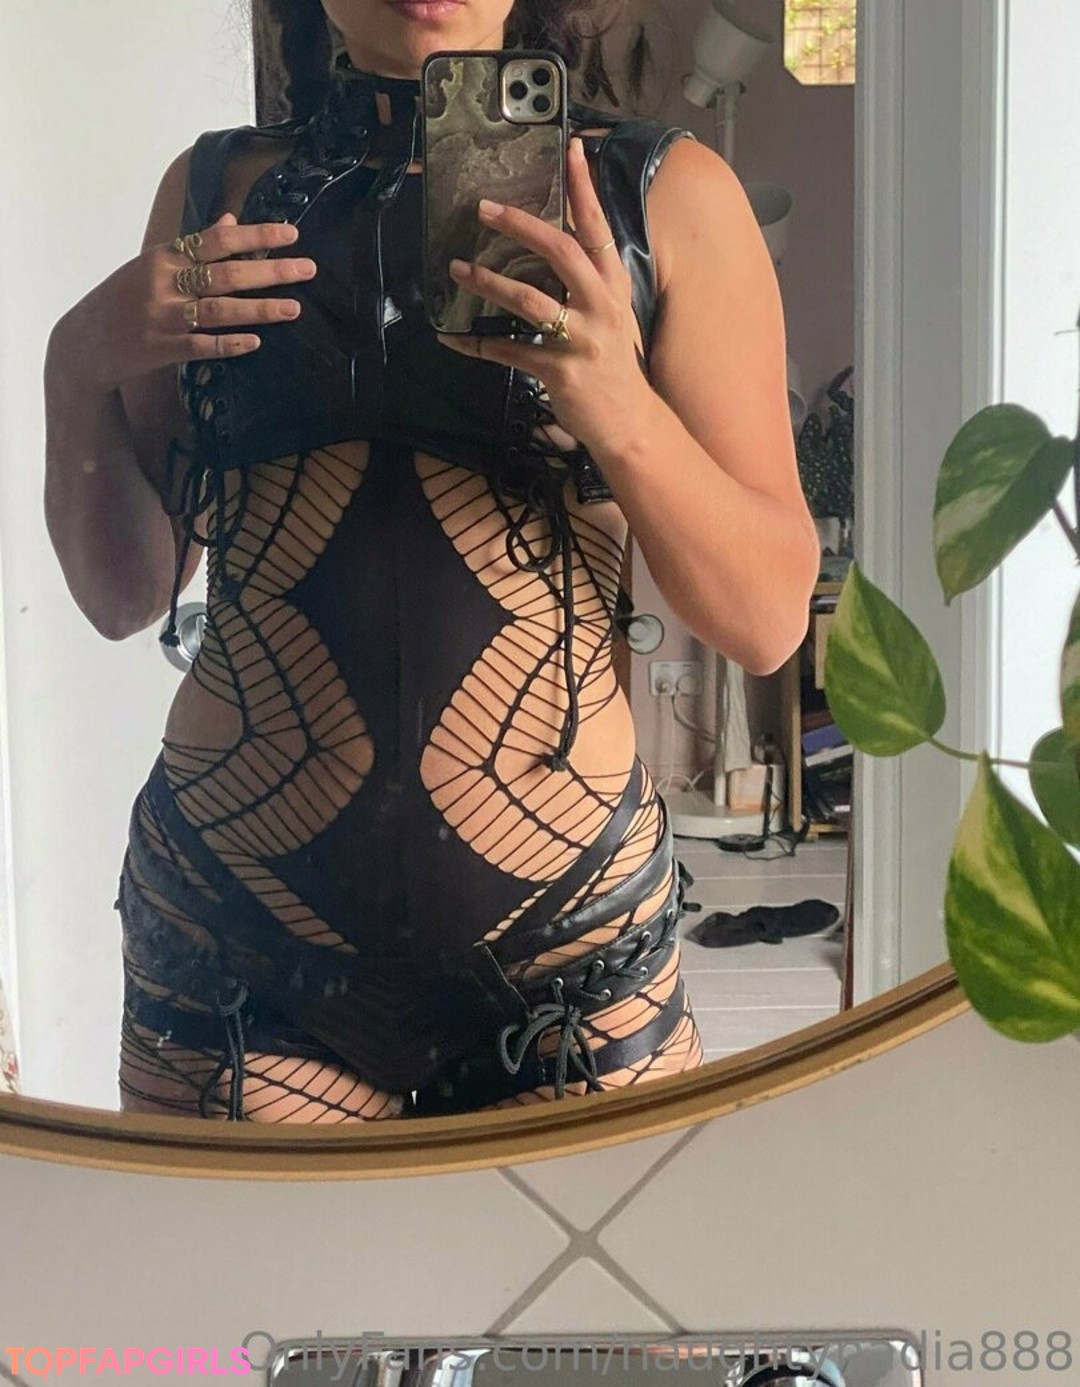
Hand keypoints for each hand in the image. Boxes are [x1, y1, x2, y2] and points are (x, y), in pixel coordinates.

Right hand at [71, 213, 317, 391]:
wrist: (83, 343)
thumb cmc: (123, 300)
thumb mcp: (152, 266)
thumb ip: (193, 248)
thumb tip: (230, 222)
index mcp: (164, 256)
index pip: (217, 240)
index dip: (255, 236)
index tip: (291, 234)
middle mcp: (164, 282)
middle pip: (226, 274)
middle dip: (270, 271)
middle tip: (307, 269)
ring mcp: (163, 316)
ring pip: (220, 310)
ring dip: (260, 309)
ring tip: (294, 309)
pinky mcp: (161, 348)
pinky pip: (202, 346)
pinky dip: (229, 343)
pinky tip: (255, 342)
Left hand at [434, 137, 654, 457]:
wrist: (630, 422)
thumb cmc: (614, 365)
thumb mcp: (611, 315)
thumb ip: (589, 281)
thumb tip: (554, 244)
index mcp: (613, 285)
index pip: (598, 226)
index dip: (584, 187)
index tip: (572, 147)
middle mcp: (601, 306)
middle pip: (559, 251)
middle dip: (519, 225)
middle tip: (484, 209)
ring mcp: (582, 340)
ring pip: (529, 299)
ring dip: (488, 281)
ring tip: (458, 270)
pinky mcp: (561, 371)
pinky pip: (510, 352)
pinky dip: (478, 346)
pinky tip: (454, 340)